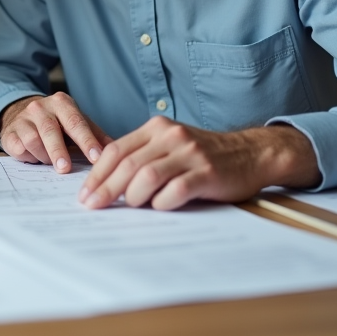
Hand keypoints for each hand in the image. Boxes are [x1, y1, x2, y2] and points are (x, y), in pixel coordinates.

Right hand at [0, 93, 112, 173]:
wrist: (21, 113)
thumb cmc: (56, 122)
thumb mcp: (76, 122)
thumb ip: (95, 134)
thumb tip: (116, 149)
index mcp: (62, 103)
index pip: (76, 122)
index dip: (86, 141)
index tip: (96, 157)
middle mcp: (40, 107)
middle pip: (50, 130)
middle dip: (59, 151)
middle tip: (65, 169)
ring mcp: (23, 119)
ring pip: (33, 140)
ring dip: (44, 156)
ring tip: (50, 162)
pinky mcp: (9, 133)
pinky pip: (18, 148)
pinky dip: (27, 157)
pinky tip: (33, 158)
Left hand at [79, 119, 320, 210]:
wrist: (251, 153)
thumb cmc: (204, 155)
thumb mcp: (171, 145)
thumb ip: (143, 156)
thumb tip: (105, 183)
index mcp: (157, 127)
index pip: (116, 150)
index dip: (97, 174)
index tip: (84, 194)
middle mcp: (171, 136)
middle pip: (128, 164)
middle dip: (106, 188)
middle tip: (93, 207)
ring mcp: (190, 153)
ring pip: (147, 176)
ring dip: (132, 196)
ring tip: (129, 208)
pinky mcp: (207, 173)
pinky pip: (175, 190)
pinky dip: (161, 203)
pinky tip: (159, 208)